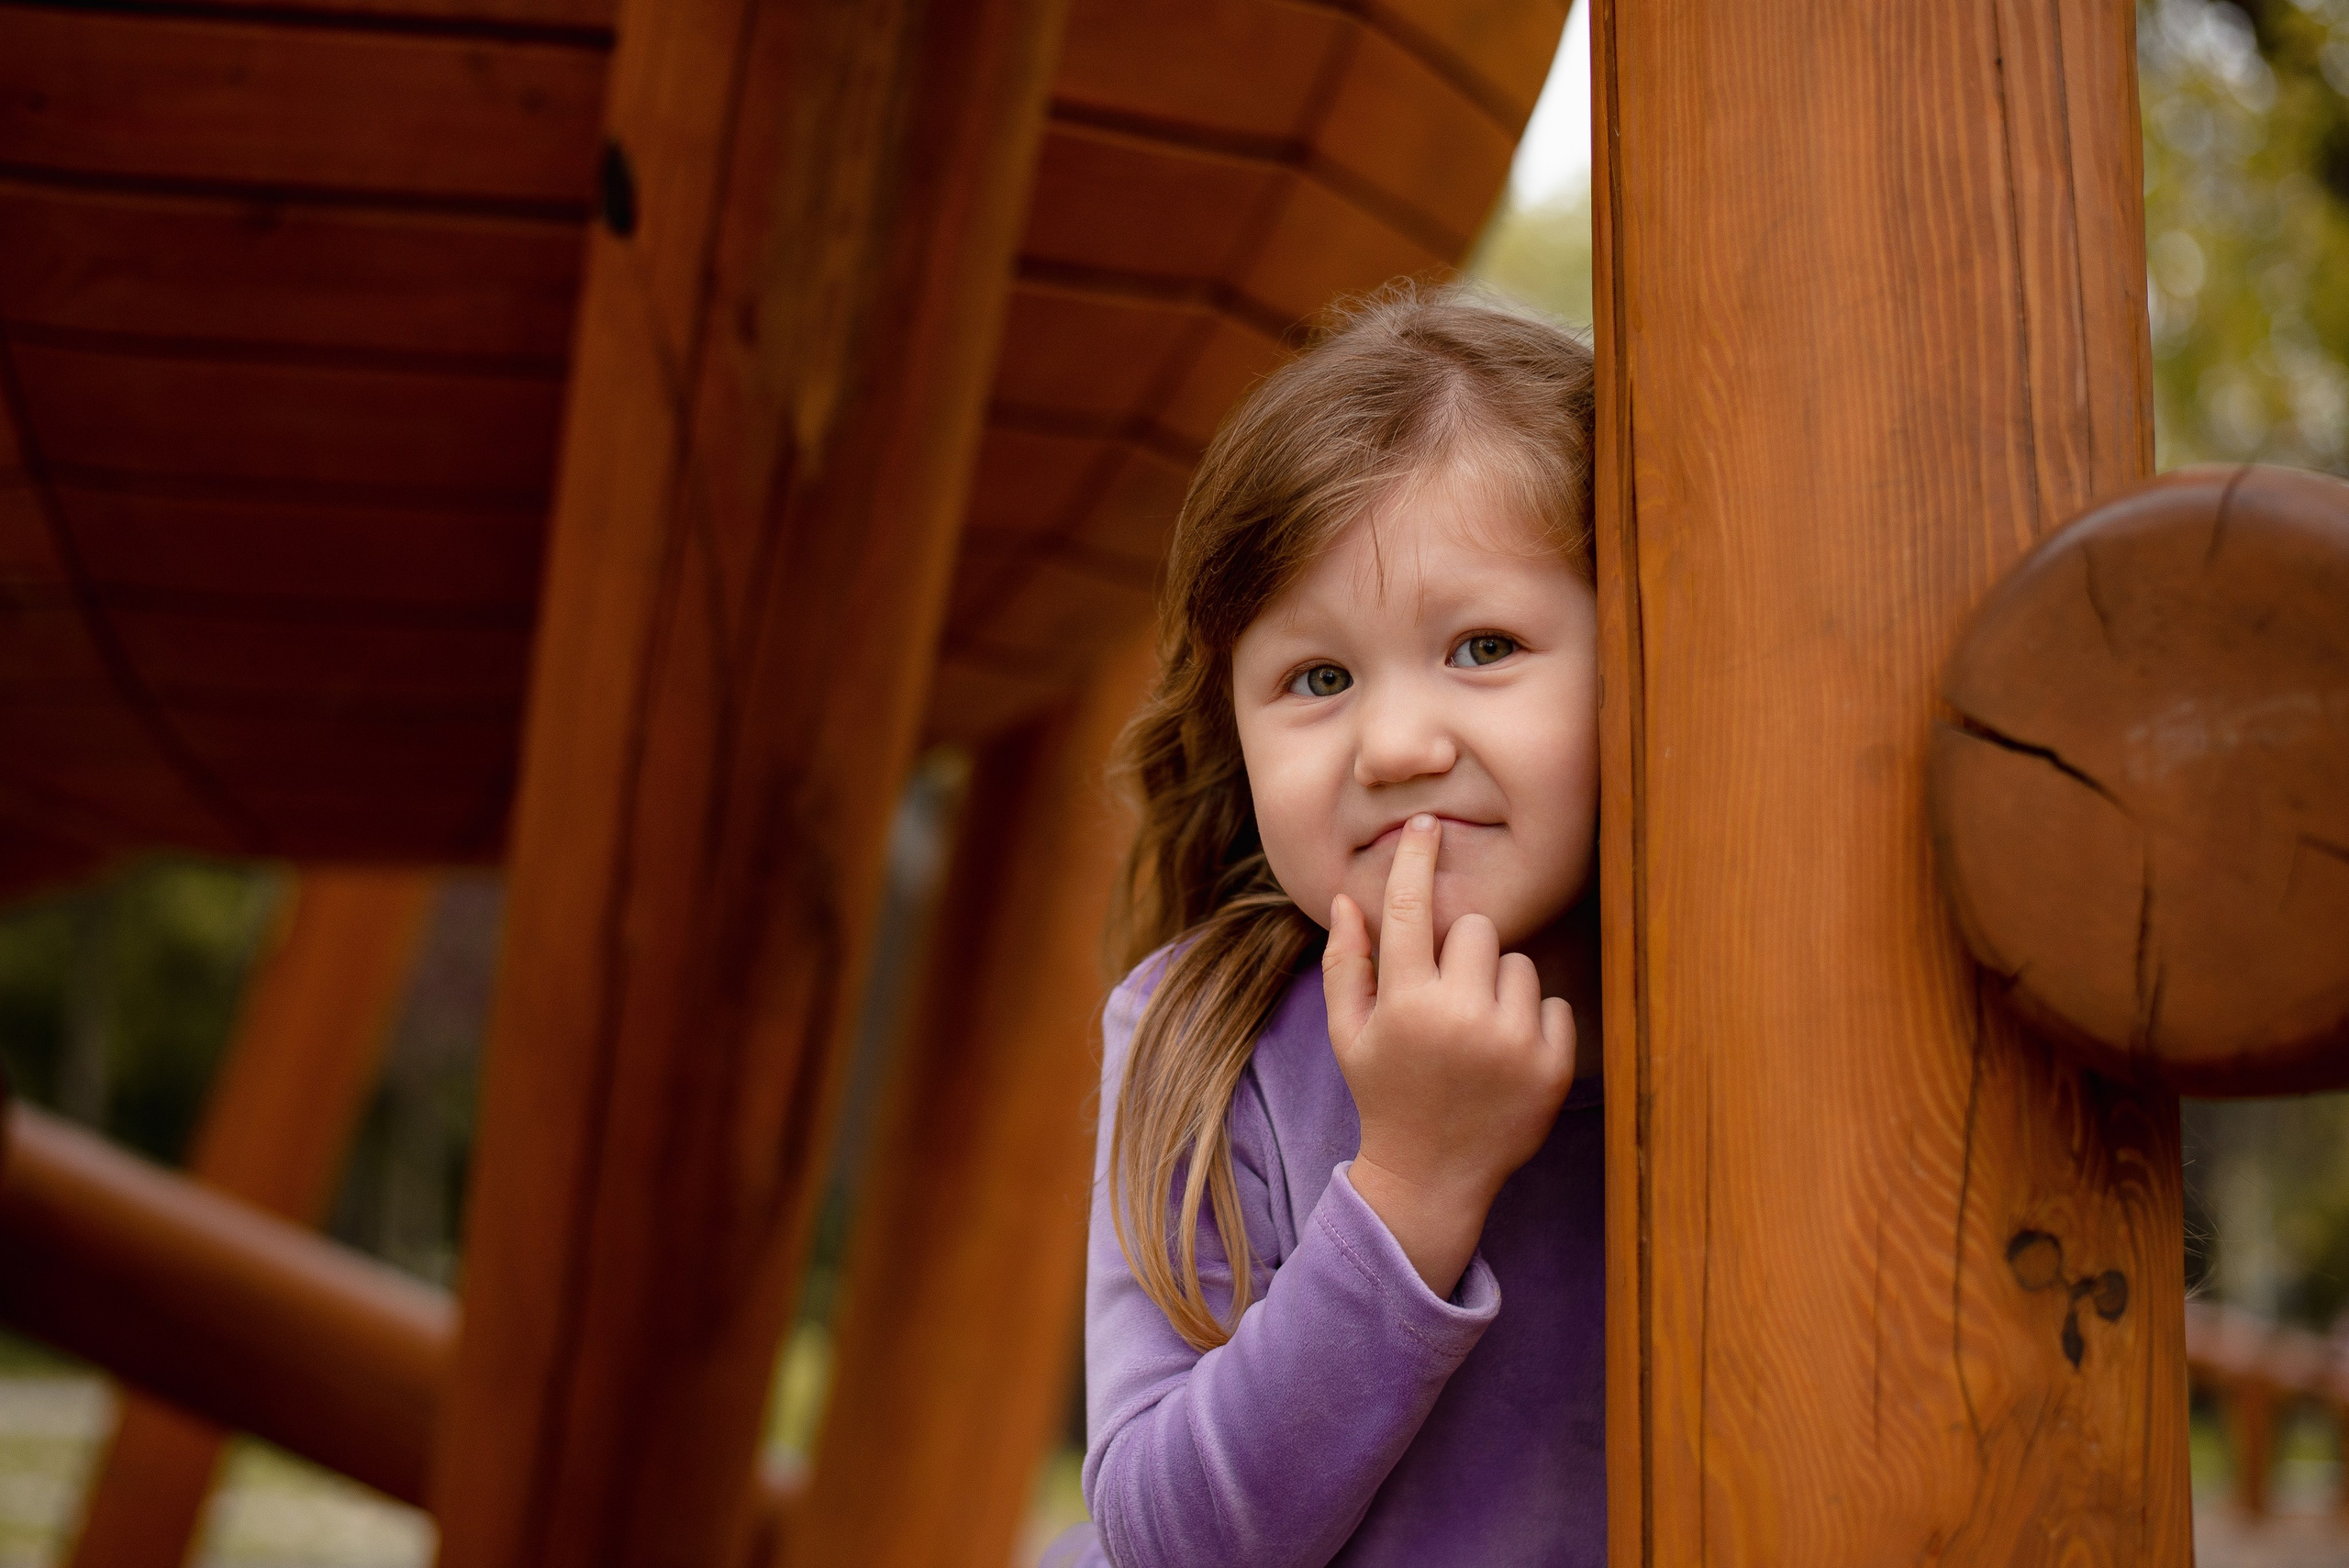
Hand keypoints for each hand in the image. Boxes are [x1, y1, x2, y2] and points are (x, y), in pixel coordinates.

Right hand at [1322, 814, 1576, 1296]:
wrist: (1431, 1177)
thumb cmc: (1385, 1093)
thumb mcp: (1348, 1032)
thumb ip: (1346, 964)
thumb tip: (1347, 899)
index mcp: (1405, 1003)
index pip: (1408, 909)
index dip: (1416, 859)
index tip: (1427, 825)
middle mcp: (1460, 1017)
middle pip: (1476, 928)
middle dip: (1461, 951)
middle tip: (1446, 995)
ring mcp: (1512, 1042)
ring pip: (1519, 965)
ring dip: (1499, 987)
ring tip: (1475, 1033)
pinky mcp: (1553, 1066)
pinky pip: (1556, 1004)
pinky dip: (1536, 1023)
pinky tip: (1505, 1056)